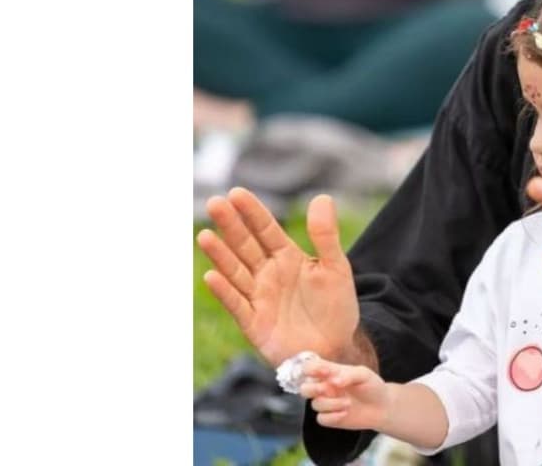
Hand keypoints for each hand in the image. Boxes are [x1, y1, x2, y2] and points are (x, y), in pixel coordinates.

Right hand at [196, 189, 358, 366]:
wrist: (335, 348)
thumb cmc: (336, 307)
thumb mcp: (336, 268)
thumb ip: (325, 235)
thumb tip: (322, 197)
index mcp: (287, 257)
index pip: (266, 229)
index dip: (252, 212)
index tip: (236, 193)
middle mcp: (268, 274)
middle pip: (246, 245)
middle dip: (230, 225)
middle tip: (215, 203)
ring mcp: (259, 297)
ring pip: (236, 271)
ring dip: (220, 255)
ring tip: (205, 236)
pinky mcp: (254, 323)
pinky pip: (237, 304)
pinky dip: (224, 291)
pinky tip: (212, 276)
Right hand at [299, 358, 392, 429]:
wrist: (382, 407)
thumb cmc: (372, 386)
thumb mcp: (364, 374)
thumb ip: (348, 375)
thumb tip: (333, 381)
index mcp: (329, 372)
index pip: (310, 367)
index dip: (311, 369)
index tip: (325, 372)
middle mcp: (325, 387)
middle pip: (304, 389)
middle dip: (313, 389)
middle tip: (328, 389)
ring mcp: (326, 403)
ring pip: (315, 404)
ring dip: (331, 404)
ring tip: (348, 403)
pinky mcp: (330, 418)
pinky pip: (321, 419)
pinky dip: (332, 417)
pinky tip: (345, 413)